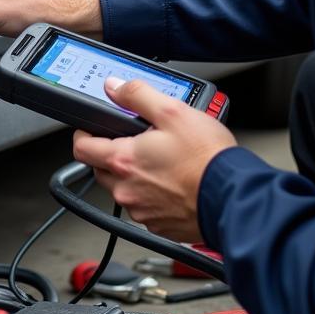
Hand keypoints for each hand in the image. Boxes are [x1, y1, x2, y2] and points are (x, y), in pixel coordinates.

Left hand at [72, 76, 236, 240]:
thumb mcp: (172, 111)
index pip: (82, 148)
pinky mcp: (158, 226)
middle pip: (101, 169)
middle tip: (136, 142)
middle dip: (112, 154)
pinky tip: (173, 182)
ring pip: (123, 190)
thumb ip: (137, 95)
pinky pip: (144, 207)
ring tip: (162, 162)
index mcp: (123, 160)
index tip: (92, 129)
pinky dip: (152, 195)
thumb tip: (114, 87)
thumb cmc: (207, 159)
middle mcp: (126, 190)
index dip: (84, 134)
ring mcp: (141, 211)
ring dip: (134, 176)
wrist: (232, 197)